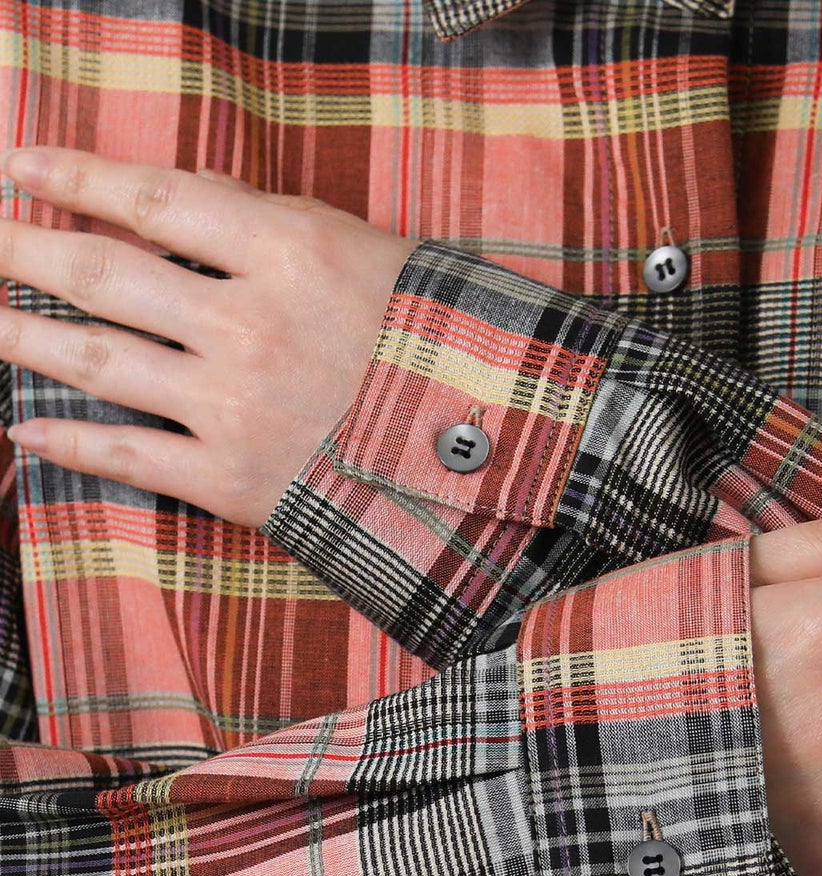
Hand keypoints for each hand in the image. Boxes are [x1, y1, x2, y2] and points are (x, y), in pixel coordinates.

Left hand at [0, 146, 416, 526]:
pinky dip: (67, 440)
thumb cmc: (439, 346)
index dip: (75, 178)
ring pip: (96, 361)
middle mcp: (247, 324)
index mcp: (289, 252)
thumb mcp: (375, 255)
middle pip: (104, 275)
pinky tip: (25, 427)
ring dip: (20, 335)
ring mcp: (233, 407)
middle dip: (24, 248)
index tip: (20, 165)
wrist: (491, 457)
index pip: (154, 201)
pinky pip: (128, 455)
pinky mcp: (233, 481)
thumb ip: (275, 223)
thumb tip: (188, 196)